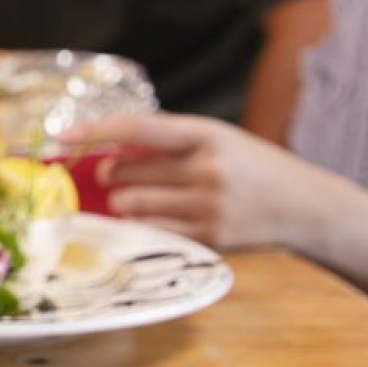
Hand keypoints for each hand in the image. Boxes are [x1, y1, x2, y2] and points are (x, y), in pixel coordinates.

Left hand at [74, 112, 344, 252]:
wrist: (306, 207)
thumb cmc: (252, 167)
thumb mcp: (219, 138)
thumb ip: (169, 138)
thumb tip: (110, 142)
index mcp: (207, 134)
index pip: (137, 128)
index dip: (94, 131)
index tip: (62, 136)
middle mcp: (207, 169)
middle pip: (128, 171)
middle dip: (111, 173)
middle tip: (110, 173)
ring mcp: (209, 206)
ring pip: (133, 204)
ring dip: (123, 201)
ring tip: (133, 196)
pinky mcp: (211, 238)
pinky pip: (154, 231)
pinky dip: (143, 223)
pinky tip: (152, 217)